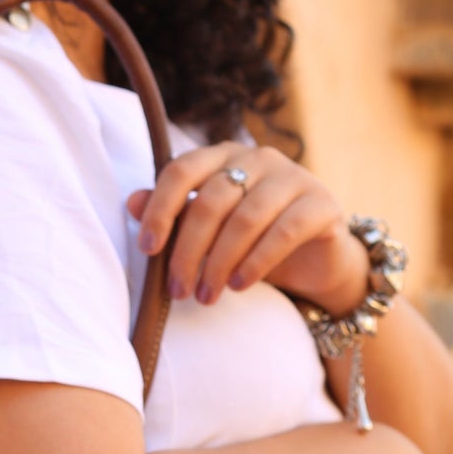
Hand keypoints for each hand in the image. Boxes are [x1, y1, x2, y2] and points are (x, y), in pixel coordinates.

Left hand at [126, 142, 369, 312]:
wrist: (314, 261)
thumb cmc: (252, 242)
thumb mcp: (209, 231)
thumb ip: (176, 214)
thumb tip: (131, 202)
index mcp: (223, 157)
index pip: (181, 171)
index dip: (160, 209)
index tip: (148, 249)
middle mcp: (258, 158)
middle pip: (212, 201)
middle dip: (189, 251)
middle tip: (178, 291)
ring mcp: (293, 177)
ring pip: (245, 218)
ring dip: (219, 263)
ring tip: (206, 296)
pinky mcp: (321, 204)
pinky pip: (282, 232)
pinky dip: (255, 262)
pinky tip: (238, 285)